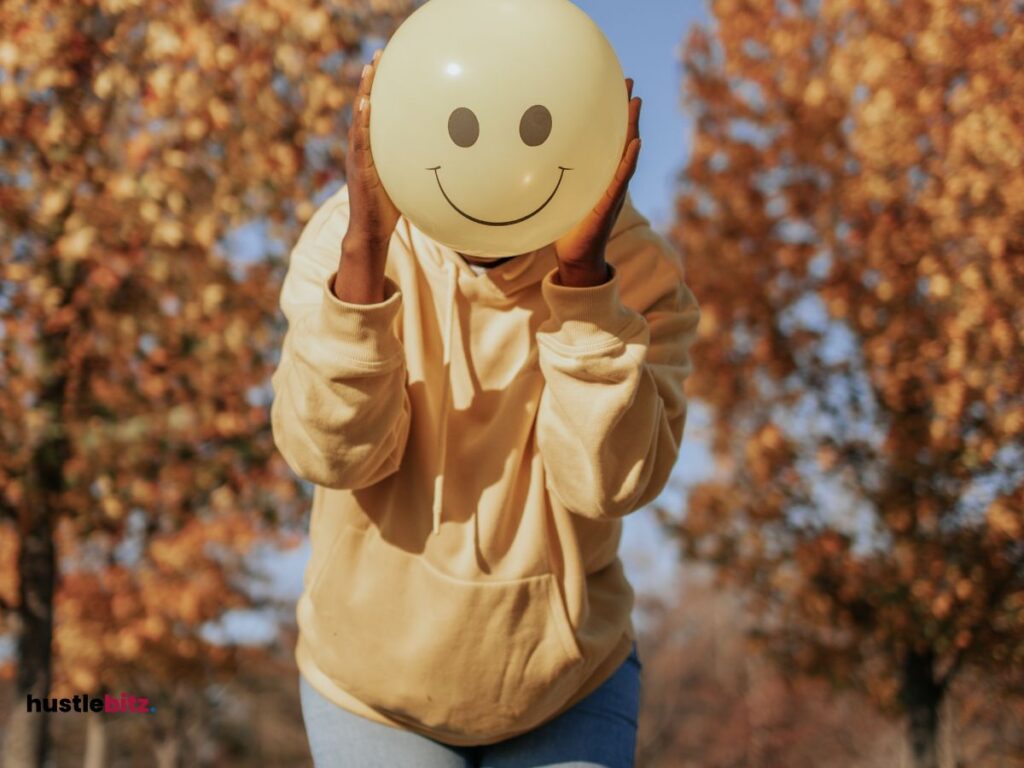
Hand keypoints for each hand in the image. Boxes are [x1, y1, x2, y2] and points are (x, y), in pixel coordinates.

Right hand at [336, 50, 400, 303]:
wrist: (371, 230)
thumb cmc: (391, 207)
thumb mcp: (407, 179)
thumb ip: (419, 163)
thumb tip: (448, 154)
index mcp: (373, 148)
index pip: (376, 112)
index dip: (379, 88)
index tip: (386, 64)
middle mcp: (362, 147)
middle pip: (365, 107)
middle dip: (371, 80)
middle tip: (379, 54)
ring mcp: (358, 156)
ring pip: (360, 118)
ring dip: (364, 92)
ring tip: (370, 69)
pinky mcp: (360, 167)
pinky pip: (361, 140)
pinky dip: (362, 120)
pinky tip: (367, 103)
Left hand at [553, 78, 641, 287]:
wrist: (575, 257)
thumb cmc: (563, 225)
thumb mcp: (554, 193)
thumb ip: (547, 173)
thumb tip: (519, 153)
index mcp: (596, 172)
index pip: (604, 136)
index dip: (608, 112)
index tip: (609, 84)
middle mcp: (608, 177)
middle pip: (620, 137)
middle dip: (624, 109)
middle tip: (628, 80)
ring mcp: (612, 190)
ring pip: (626, 153)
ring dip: (632, 127)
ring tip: (636, 102)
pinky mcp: (609, 205)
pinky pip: (621, 180)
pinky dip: (629, 162)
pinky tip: (636, 144)